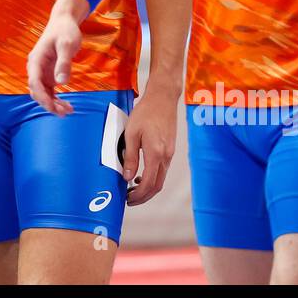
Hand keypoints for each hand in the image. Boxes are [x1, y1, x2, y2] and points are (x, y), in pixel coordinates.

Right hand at [27, 0, 88, 115]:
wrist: (64, 22)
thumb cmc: (65, 31)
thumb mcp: (67, 44)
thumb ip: (64, 63)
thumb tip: (62, 83)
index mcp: (36, 60)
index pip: (34, 82)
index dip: (42, 96)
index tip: (53, 107)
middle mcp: (36, 67)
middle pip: (37, 91)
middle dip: (48, 104)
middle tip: (64, 113)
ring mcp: (42, 72)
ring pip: (43, 93)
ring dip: (53, 104)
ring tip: (68, 111)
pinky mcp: (49, 74)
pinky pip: (50, 91)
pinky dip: (56, 99)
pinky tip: (67, 106)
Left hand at [123, 85, 178, 204]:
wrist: (163, 98)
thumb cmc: (145, 112)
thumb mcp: (131, 134)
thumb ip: (130, 157)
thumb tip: (127, 177)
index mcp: (156, 154)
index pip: (149, 184)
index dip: (138, 196)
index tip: (128, 200)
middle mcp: (166, 156)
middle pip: (157, 186)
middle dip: (143, 196)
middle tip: (129, 200)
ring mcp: (170, 153)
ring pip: (161, 178)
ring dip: (148, 187)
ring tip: (132, 189)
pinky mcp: (170, 149)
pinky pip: (162, 169)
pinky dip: (153, 177)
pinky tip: (141, 174)